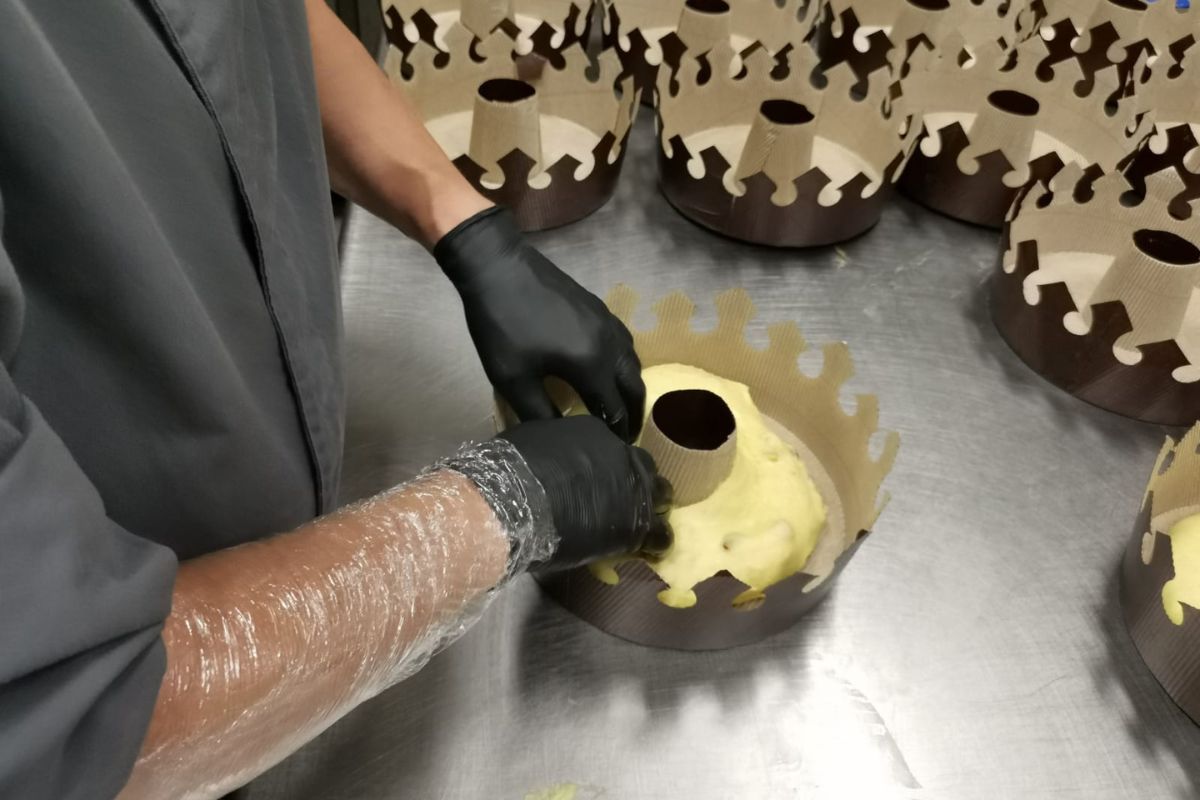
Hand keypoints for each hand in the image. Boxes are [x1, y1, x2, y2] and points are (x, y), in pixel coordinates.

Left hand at [434, 207, 645, 441]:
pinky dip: (624, 363)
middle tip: (624, 435)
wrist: (496, 265)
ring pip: (633, 362)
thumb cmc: (501, 324)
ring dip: (630, 387)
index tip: (613, 453)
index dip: (616, 434)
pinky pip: (624, 343)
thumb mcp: (513, 378)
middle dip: (632, 413)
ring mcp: (607, 322)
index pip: (615, 409)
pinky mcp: (598, 308)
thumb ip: (539, 413)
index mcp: (592, 364)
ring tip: (619, 405)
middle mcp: (610, 343)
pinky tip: (608, 368)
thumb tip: (557, 439)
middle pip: (633, 386)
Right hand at [500, 417, 671, 570]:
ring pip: (661, 495)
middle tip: (621, 500)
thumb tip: (553, 458)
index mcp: (594, 431)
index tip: (598, 478)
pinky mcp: (637, 524)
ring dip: (651, 507)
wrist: (514, 504)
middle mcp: (621, 454)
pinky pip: (661, 534)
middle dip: (637, 481)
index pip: (613, 446)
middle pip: (643, 466)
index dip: (607, 465)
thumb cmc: (509, 472)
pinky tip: (646, 549)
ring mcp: (633, 488)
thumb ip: (554, 448)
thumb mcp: (531, 441)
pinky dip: (655, 541)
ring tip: (639, 524)